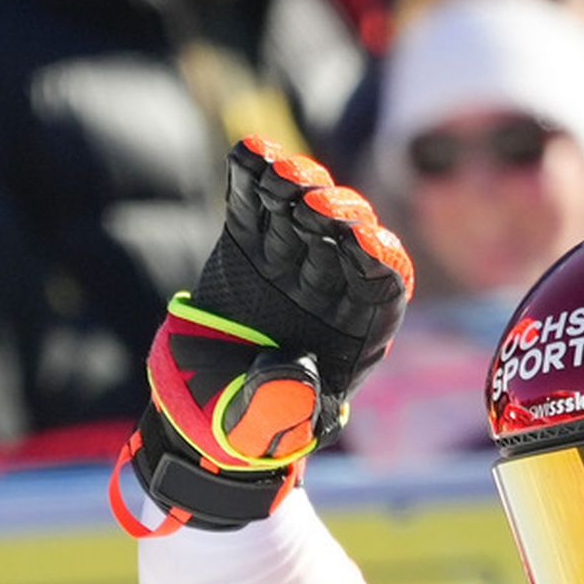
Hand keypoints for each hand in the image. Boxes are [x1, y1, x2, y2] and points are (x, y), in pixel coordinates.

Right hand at [114, 139, 414, 535]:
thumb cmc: (248, 425)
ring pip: (303, 211)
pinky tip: (247, 153)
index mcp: (357, 332)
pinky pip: (252, 203)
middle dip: (334, 218)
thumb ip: (281, 407)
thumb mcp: (264, 429)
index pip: (381, 286)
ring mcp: (290, 259)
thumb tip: (297, 376)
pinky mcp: (248, 241)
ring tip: (279, 174)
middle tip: (313, 206)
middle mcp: (331, 287)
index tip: (361, 242)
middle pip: (345, 240)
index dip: (375, 262)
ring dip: (296, 186)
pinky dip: (251, 177)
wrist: (201, 405)